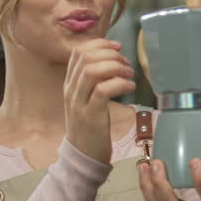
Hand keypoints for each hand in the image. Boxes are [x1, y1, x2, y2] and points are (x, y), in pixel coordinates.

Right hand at [64, 38, 135, 162]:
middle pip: (87, 57)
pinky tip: (130, 86)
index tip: (117, 47)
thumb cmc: (89, 126)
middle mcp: (71, 90)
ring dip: (116, 67)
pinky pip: (104, 90)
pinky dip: (120, 83)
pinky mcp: (91, 116)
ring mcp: (79, 103)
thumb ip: (93, 80)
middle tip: (126, 62)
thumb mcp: (86, 99)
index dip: (100, 44)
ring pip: (93, 71)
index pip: (79, 52)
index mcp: (70, 84)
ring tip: (129, 74)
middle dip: (111, 54)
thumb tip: (111, 58)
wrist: (82, 156)